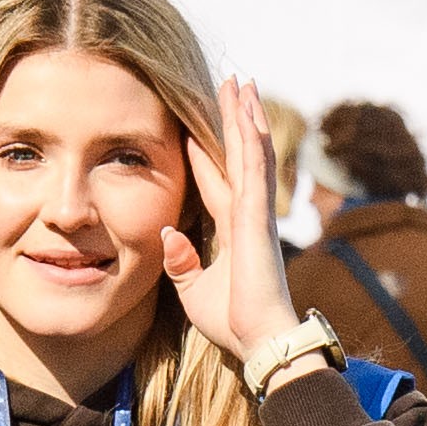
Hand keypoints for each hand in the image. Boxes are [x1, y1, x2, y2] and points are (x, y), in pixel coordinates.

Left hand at [156, 73, 304, 367]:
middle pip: (238, 156)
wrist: (258, 341)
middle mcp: (248, 216)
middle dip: (234, 120)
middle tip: (232, 85)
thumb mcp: (194, 290)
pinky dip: (253, 141)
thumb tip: (167, 234)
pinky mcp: (259, 218)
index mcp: (234, 231)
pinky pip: (255, 170)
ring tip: (243, 84)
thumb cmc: (233, 323)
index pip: (216, 183)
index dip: (205, 154)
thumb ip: (181, 262)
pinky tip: (251, 114)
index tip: (194, 129)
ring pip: (251, 153)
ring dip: (246, 117)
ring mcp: (257, 213)